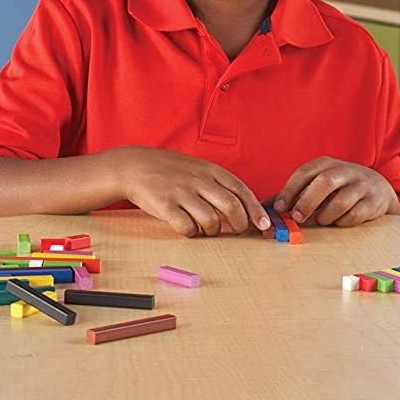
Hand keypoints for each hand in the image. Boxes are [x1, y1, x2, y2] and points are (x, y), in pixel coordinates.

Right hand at [116, 148, 270, 237]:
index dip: (256, 210)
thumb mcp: (198, 168)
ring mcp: (182, 192)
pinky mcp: (165, 205)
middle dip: (241, 224)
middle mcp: (199, 180)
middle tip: (239, 231)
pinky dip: (192, 233)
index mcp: (210, 170)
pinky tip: (188, 228)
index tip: (264, 224)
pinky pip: (187, 227)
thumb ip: (219, 184)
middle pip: (231, 207)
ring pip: (211, 221)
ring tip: (208, 229)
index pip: (241, 191)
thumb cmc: (171, 170)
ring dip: (214, 231)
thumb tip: (245, 207)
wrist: (134, 166)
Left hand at [272, 157, 399, 226]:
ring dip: (327, 214)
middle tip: (297, 218)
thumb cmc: (338, 189)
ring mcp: (361, 185)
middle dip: (308, 201)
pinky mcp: (373, 201)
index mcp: (325, 164)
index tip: (279, 208)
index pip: (305, 173)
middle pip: (324, 182)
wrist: (377, 189)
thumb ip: (292, 196)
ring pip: (341, 200)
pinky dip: (344, 221)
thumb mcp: (316, 185)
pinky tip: (340, 222)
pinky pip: (356, 214)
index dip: (290, 190)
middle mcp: (344, 170)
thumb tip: (263, 208)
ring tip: (322, 220)